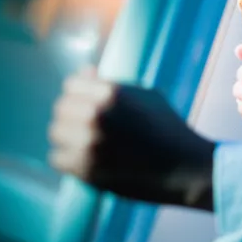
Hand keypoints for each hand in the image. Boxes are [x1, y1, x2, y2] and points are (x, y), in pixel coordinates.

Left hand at [48, 67, 214, 210]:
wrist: (185, 168)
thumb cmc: (168, 128)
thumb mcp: (146, 95)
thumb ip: (112, 84)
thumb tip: (85, 71)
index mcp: (111, 92)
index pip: (71, 85)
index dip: (81, 95)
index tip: (92, 106)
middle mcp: (96, 115)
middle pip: (60, 109)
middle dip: (74, 116)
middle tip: (92, 128)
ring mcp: (89, 144)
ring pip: (56, 133)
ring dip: (69, 138)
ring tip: (90, 144)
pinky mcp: (87, 170)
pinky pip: (57, 158)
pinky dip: (69, 160)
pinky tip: (88, 160)